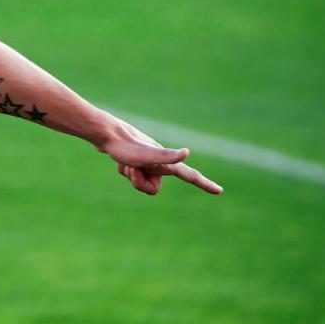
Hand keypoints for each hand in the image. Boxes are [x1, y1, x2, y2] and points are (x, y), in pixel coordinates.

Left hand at [98, 118, 221, 195]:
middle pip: (152, 189)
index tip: (219, 190)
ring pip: (139, 183)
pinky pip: (130, 175)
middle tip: (132, 167)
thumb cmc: (126, 147)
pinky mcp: (134, 159)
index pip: (190, 176)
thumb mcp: (147, 155)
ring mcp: (147, 161)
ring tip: (124, 161)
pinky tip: (118, 160)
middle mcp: (159, 162)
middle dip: (139, 183)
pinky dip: (123, 170)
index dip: (204, 184)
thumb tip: (186, 152)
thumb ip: (166, 157)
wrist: (105, 133)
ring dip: (129, 175)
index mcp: (166, 163)